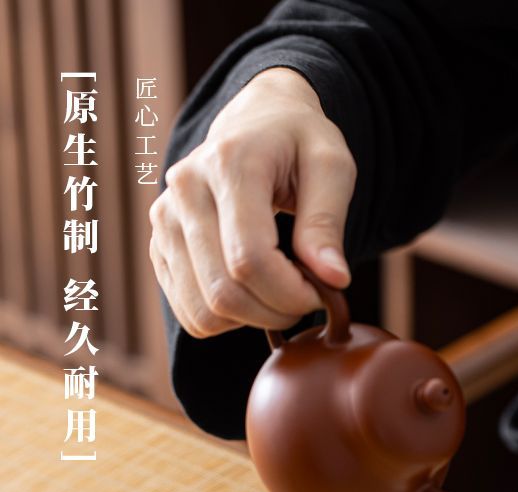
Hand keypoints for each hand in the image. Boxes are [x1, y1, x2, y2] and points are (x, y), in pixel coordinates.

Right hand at [149, 67, 356, 337]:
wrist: (256, 121)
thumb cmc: (299, 144)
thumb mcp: (331, 167)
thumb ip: (328, 223)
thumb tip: (334, 279)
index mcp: (229, 163)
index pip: (250, 259)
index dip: (290, 293)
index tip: (320, 291)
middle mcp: (185, 190)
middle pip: (224, 292)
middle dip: (275, 312)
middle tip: (305, 297)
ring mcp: (165, 220)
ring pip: (203, 312)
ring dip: (251, 320)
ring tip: (280, 293)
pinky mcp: (159, 246)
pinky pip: (191, 314)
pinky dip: (228, 320)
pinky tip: (253, 292)